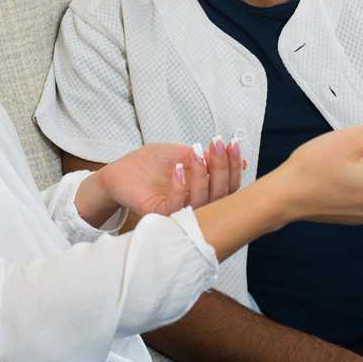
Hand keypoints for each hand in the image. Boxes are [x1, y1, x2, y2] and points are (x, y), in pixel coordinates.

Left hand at [100, 137, 243, 217]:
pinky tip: (179, 167)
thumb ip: (207, 159)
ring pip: (203, 201)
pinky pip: (177, 206)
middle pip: (221, 195)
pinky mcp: (161, 216)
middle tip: (219, 145)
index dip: (234, 166)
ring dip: (203, 175)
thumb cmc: (149, 164)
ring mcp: (179, 214)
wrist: (119, 173)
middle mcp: (195, 206)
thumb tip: (242, 162)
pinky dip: (181, 187)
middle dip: (223, 168)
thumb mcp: (182, 155)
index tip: (233, 144)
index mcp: (203, 193)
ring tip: (199, 152)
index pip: (228, 186)